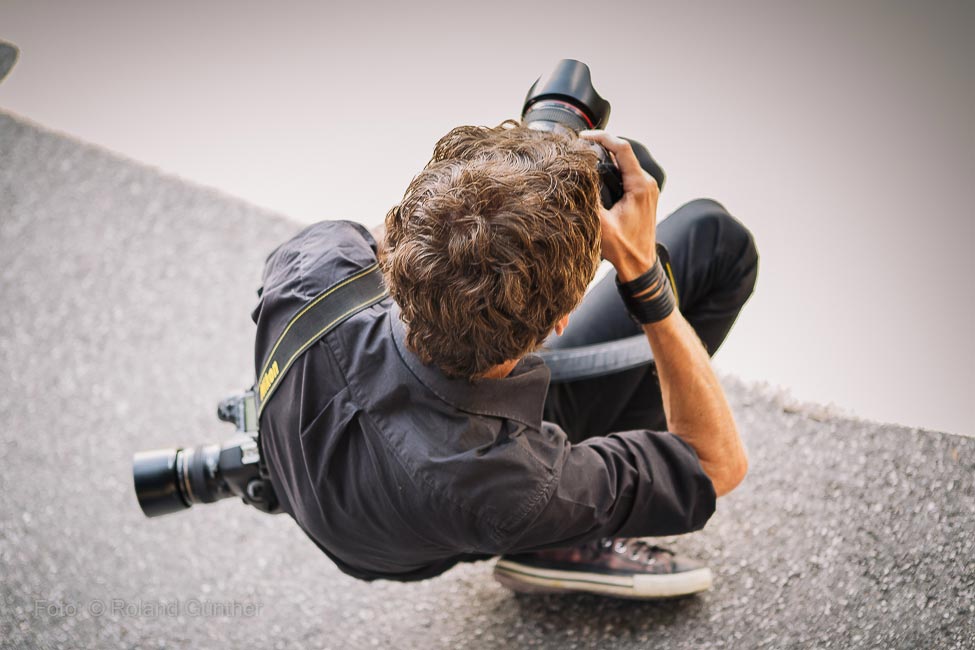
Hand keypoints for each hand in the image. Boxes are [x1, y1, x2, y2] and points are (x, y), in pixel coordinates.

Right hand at [579, 130, 659, 281]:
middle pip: (624, 152)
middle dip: (602, 145)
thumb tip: (573, 182)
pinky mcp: (643, 195)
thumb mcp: (601, 225)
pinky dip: (612, 169)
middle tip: (580, 146)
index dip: (602, 138)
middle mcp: (647, 183)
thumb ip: (589, 201)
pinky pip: (627, 173)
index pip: (622, 149)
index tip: (584, 137)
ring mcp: (647, 188)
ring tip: (585, 156)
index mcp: (640, 186)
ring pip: (625, 162)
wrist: (639, 265)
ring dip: (606, 157)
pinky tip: (596, 173)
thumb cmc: (624, 248)